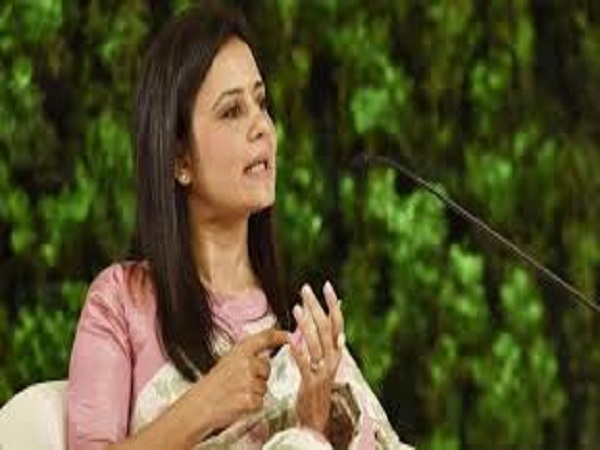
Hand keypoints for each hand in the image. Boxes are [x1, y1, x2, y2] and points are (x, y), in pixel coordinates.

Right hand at [191, 328, 287, 435]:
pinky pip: (260, 402)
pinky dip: (252, 406)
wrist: (199, 406)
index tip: (289, 336)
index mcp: (239, 351)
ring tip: (236, 394)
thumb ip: (247, 356)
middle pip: (267, 368)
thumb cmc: (213, 385)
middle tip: (240, 383)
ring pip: (264, 387)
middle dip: (259, 377)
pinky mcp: (249, 400)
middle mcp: (245, 363)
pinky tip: (238, 403)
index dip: (279, 335)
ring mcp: (247, 381)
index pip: (265, 337)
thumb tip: (266, 354)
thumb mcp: (228, 361)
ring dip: (254, 393)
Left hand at [289, 281, 344, 434]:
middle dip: (316, 307)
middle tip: (305, 289)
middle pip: (326, 328)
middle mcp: (333, 359)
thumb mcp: (325, 361)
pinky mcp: (311, 383)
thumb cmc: (317, 386)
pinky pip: (305, 364)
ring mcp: (323, 371)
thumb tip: (332, 311)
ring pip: (316, 343)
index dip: (332, 304)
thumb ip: (325, 338)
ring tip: (296, 308)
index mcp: (336, 352)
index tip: (326, 285)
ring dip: (306, 324)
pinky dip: (299, 351)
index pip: (337, 323)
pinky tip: (290, 339)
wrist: (315, 420)